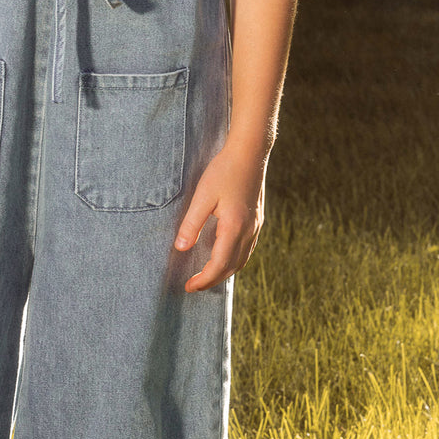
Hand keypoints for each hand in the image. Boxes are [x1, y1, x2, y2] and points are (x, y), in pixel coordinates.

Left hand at [173, 141, 266, 292]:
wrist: (250, 152)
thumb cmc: (224, 170)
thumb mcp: (203, 196)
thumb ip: (192, 224)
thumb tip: (181, 248)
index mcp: (234, 227)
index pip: (219, 264)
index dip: (204, 279)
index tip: (189, 286)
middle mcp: (249, 230)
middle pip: (232, 267)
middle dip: (213, 280)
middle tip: (194, 286)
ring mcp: (256, 225)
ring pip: (242, 259)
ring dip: (225, 271)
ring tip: (207, 276)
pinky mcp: (258, 219)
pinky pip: (248, 248)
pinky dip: (235, 259)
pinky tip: (225, 256)